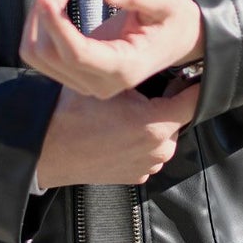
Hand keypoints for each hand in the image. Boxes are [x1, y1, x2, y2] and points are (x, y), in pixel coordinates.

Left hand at [19, 0, 203, 100]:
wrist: (174, 38)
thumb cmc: (171, 16)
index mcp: (126, 68)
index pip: (78, 55)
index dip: (56, 26)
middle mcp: (102, 83)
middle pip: (51, 55)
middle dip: (46, 15)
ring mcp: (86, 82)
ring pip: (38, 56)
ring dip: (38, 20)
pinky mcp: (75, 74)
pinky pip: (40, 55)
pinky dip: (39, 27)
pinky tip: (57, 6)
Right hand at [34, 80, 200, 186]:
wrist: (48, 148)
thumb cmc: (74, 114)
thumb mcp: (110, 85)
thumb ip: (141, 77)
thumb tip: (160, 65)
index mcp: (156, 125)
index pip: (193, 101)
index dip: (193, 83)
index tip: (194, 73)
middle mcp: (158, 151)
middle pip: (176, 119)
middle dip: (166, 104)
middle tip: (145, 91)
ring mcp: (147, 167)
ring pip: (162, 136)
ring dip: (152, 124)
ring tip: (127, 113)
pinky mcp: (136, 177)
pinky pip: (147, 152)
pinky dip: (140, 142)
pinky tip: (119, 132)